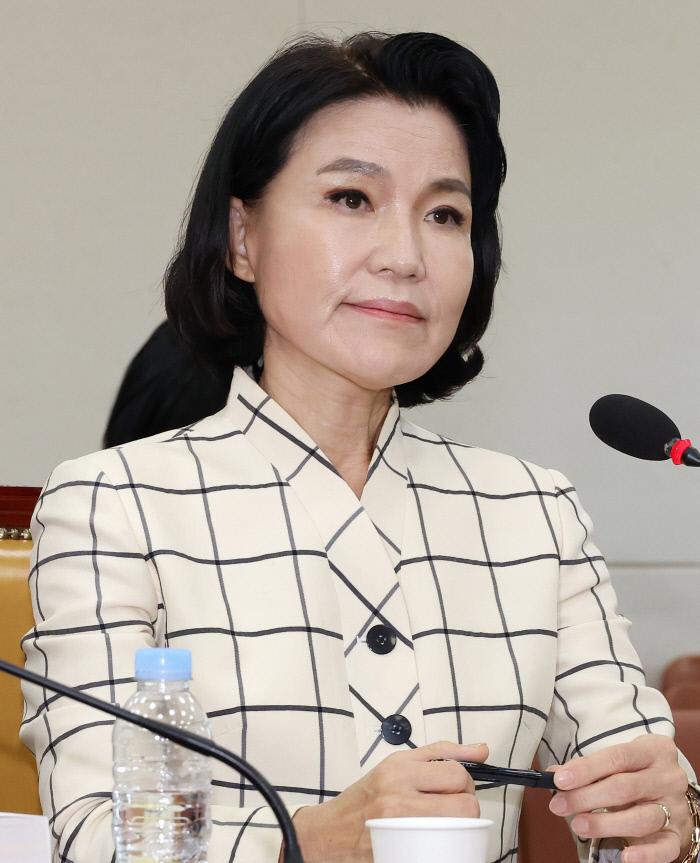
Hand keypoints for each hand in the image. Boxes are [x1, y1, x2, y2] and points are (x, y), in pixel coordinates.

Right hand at [287, 740, 487, 862]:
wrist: (328, 832)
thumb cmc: (364, 799)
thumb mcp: (396, 765)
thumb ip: (439, 754)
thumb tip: (481, 750)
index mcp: (399, 767)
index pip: (455, 771)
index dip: (465, 782)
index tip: (456, 789)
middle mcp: (398, 792)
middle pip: (463, 800)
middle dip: (466, 806)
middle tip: (452, 810)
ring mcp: (398, 823)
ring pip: (458, 824)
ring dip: (460, 826)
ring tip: (446, 826)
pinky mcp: (398, 849)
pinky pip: (442, 848)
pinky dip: (447, 846)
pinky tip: (436, 843)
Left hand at [548, 734, 691, 862]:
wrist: (672, 795)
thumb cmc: (637, 773)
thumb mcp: (617, 763)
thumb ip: (589, 768)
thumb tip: (554, 774)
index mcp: (654, 750)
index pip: (616, 757)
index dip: (586, 769)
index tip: (559, 780)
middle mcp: (668, 777)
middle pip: (624, 787)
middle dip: (586, 797)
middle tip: (559, 805)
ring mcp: (675, 807)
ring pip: (640, 818)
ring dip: (605, 824)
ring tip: (578, 825)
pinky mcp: (678, 835)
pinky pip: (665, 849)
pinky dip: (645, 855)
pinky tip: (625, 856)